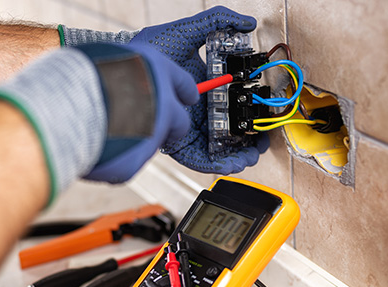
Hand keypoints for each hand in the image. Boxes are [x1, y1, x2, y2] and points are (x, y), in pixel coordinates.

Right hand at [77, 43, 199, 181]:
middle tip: (151, 126)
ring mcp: (151, 137)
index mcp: (157, 72)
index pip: (183, 84)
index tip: (188, 97)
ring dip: (132, 141)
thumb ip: (124, 73)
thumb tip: (121, 84)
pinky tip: (91, 146)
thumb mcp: (109, 59)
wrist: (68, 104)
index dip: (184, 92)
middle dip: (170, 126)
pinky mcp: (133, 163)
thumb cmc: (80, 74)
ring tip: (100, 131)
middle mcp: (163, 106)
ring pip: (148, 144)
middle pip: (180, 123)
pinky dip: (111, 158)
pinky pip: (125, 163)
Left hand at [130, 6, 269, 173]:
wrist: (124, 71)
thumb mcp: (186, 32)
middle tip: (262, 141)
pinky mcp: (175, 144)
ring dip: (237, 155)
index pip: (230, 105)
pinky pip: (199, 159)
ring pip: (216, 148)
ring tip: (251, 156)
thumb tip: (248, 23)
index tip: (263, 114)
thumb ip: (217, 22)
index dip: (247, 112)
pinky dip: (217, 163)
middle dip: (247, 139)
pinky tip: (232, 162)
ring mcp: (186, 128)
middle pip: (227, 130)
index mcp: (201, 89)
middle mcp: (195, 111)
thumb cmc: (148, 52)